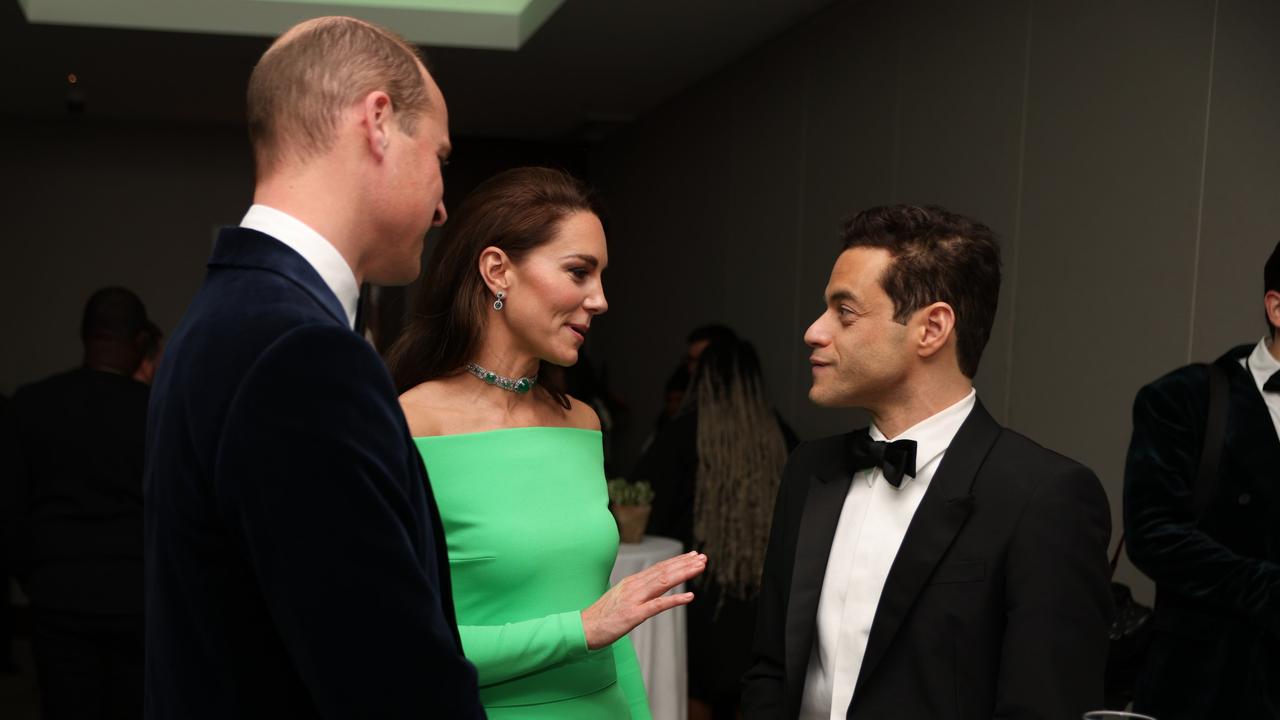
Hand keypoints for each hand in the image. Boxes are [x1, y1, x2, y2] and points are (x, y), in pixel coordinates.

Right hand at [581, 551, 706, 649]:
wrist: (583, 628)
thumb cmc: (601, 617)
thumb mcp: (620, 598)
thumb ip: (636, 592)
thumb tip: (650, 590)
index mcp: (631, 582)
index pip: (659, 568)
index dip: (677, 561)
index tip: (693, 556)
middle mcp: (634, 586)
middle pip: (664, 571)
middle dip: (685, 564)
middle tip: (703, 557)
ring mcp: (634, 599)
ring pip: (663, 582)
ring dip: (683, 574)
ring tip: (699, 568)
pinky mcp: (633, 615)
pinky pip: (657, 605)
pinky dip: (674, 600)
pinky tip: (689, 597)